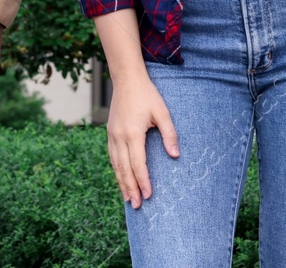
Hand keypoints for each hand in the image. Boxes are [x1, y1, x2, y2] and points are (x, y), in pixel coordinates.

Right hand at [106, 72, 178, 208]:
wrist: (126, 80)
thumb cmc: (147, 95)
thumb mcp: (162, 112)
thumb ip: (169, 134)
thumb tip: (175, 155)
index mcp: (133, 133)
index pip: (138, 164)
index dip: (143, 181)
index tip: (149, 195)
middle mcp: (119, 137)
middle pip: (125, 169)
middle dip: (131, 189)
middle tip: (137, 206)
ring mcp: (112, 135)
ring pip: (116, 165)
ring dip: (122, 183)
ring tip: (128, 199)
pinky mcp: (110, 133)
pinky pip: (112, 157)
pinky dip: (117, 171)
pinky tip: (121, 179)